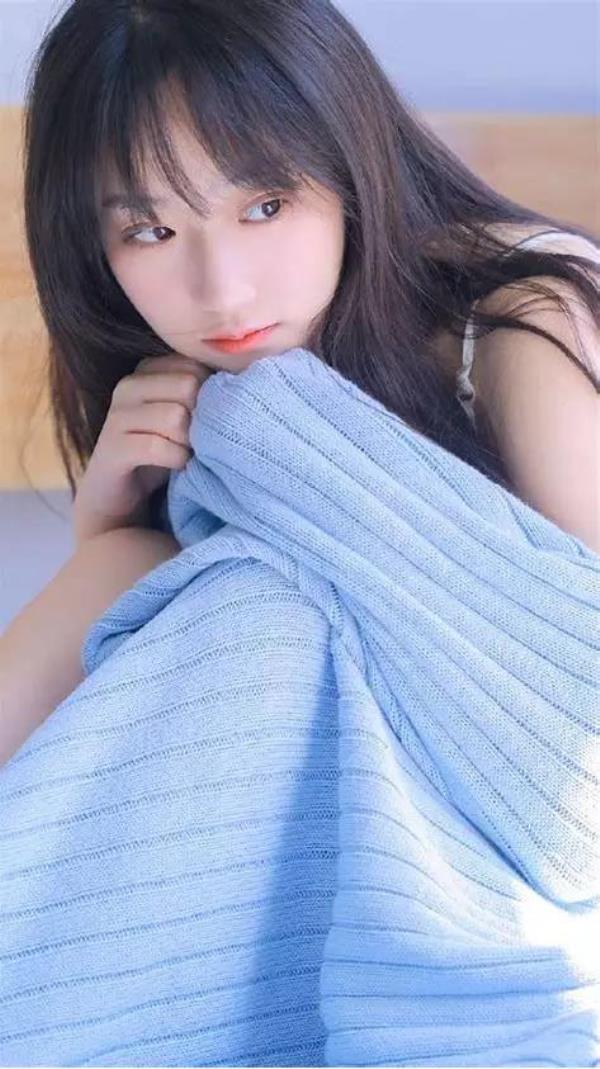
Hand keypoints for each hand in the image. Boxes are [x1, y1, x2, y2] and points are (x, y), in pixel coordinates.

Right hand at [73, 352, 213, 546]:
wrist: (121, 500)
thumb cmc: (165, 454)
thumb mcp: (189, 417)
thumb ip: (208, 394)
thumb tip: (251, 379)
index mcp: (149, 370)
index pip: (197, 366)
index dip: (213, 396)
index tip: (209, 421)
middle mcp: (129, 385)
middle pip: (189, 387)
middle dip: (202, 419)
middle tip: (199, 442)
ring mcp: (116, 415)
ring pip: (174, 417)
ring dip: (190, 443)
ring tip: (188, 454)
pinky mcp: (111, 447)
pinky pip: (156, 446)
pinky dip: (175, 460)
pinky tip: (177, 467)